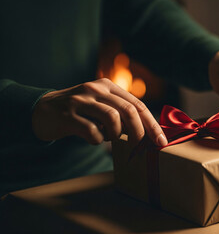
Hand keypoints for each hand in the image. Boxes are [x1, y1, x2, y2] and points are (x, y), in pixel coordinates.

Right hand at [32, 78, 167, 146]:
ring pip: (112, 118)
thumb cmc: (79, 112)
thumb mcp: (101, 105)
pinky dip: (97, 140)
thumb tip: (148, 133)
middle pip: (129, 111)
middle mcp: (96, 89)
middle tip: (141, 148)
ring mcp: (81, 100)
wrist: (41, 111)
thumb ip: (121, 113)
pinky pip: (92, 131)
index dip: (152, 124)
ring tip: (107, 137)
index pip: (138, 105)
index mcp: (108, 86)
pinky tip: (92, 139)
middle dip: (141, 133)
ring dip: (115, 135)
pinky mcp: (67, 115)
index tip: (161, 142)